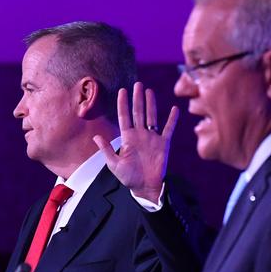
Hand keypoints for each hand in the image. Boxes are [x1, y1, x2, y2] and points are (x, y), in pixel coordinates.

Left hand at [93, 82, 178, 201]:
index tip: (122, 90)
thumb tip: (96, 137)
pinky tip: (174, 109)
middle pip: (138, 112)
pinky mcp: (163, 144)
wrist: (145, 187)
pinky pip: (168, 129)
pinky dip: (172, 119)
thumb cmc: (128, 178)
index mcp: (127, 138)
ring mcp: (152, 138)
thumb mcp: (114, 164)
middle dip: (137, 98)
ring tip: (149, 91)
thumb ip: (107, 150)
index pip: (124, 116)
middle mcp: (140, 134)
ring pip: (152, 116)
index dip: (123, 104)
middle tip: (137, 84)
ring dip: (151, 104)